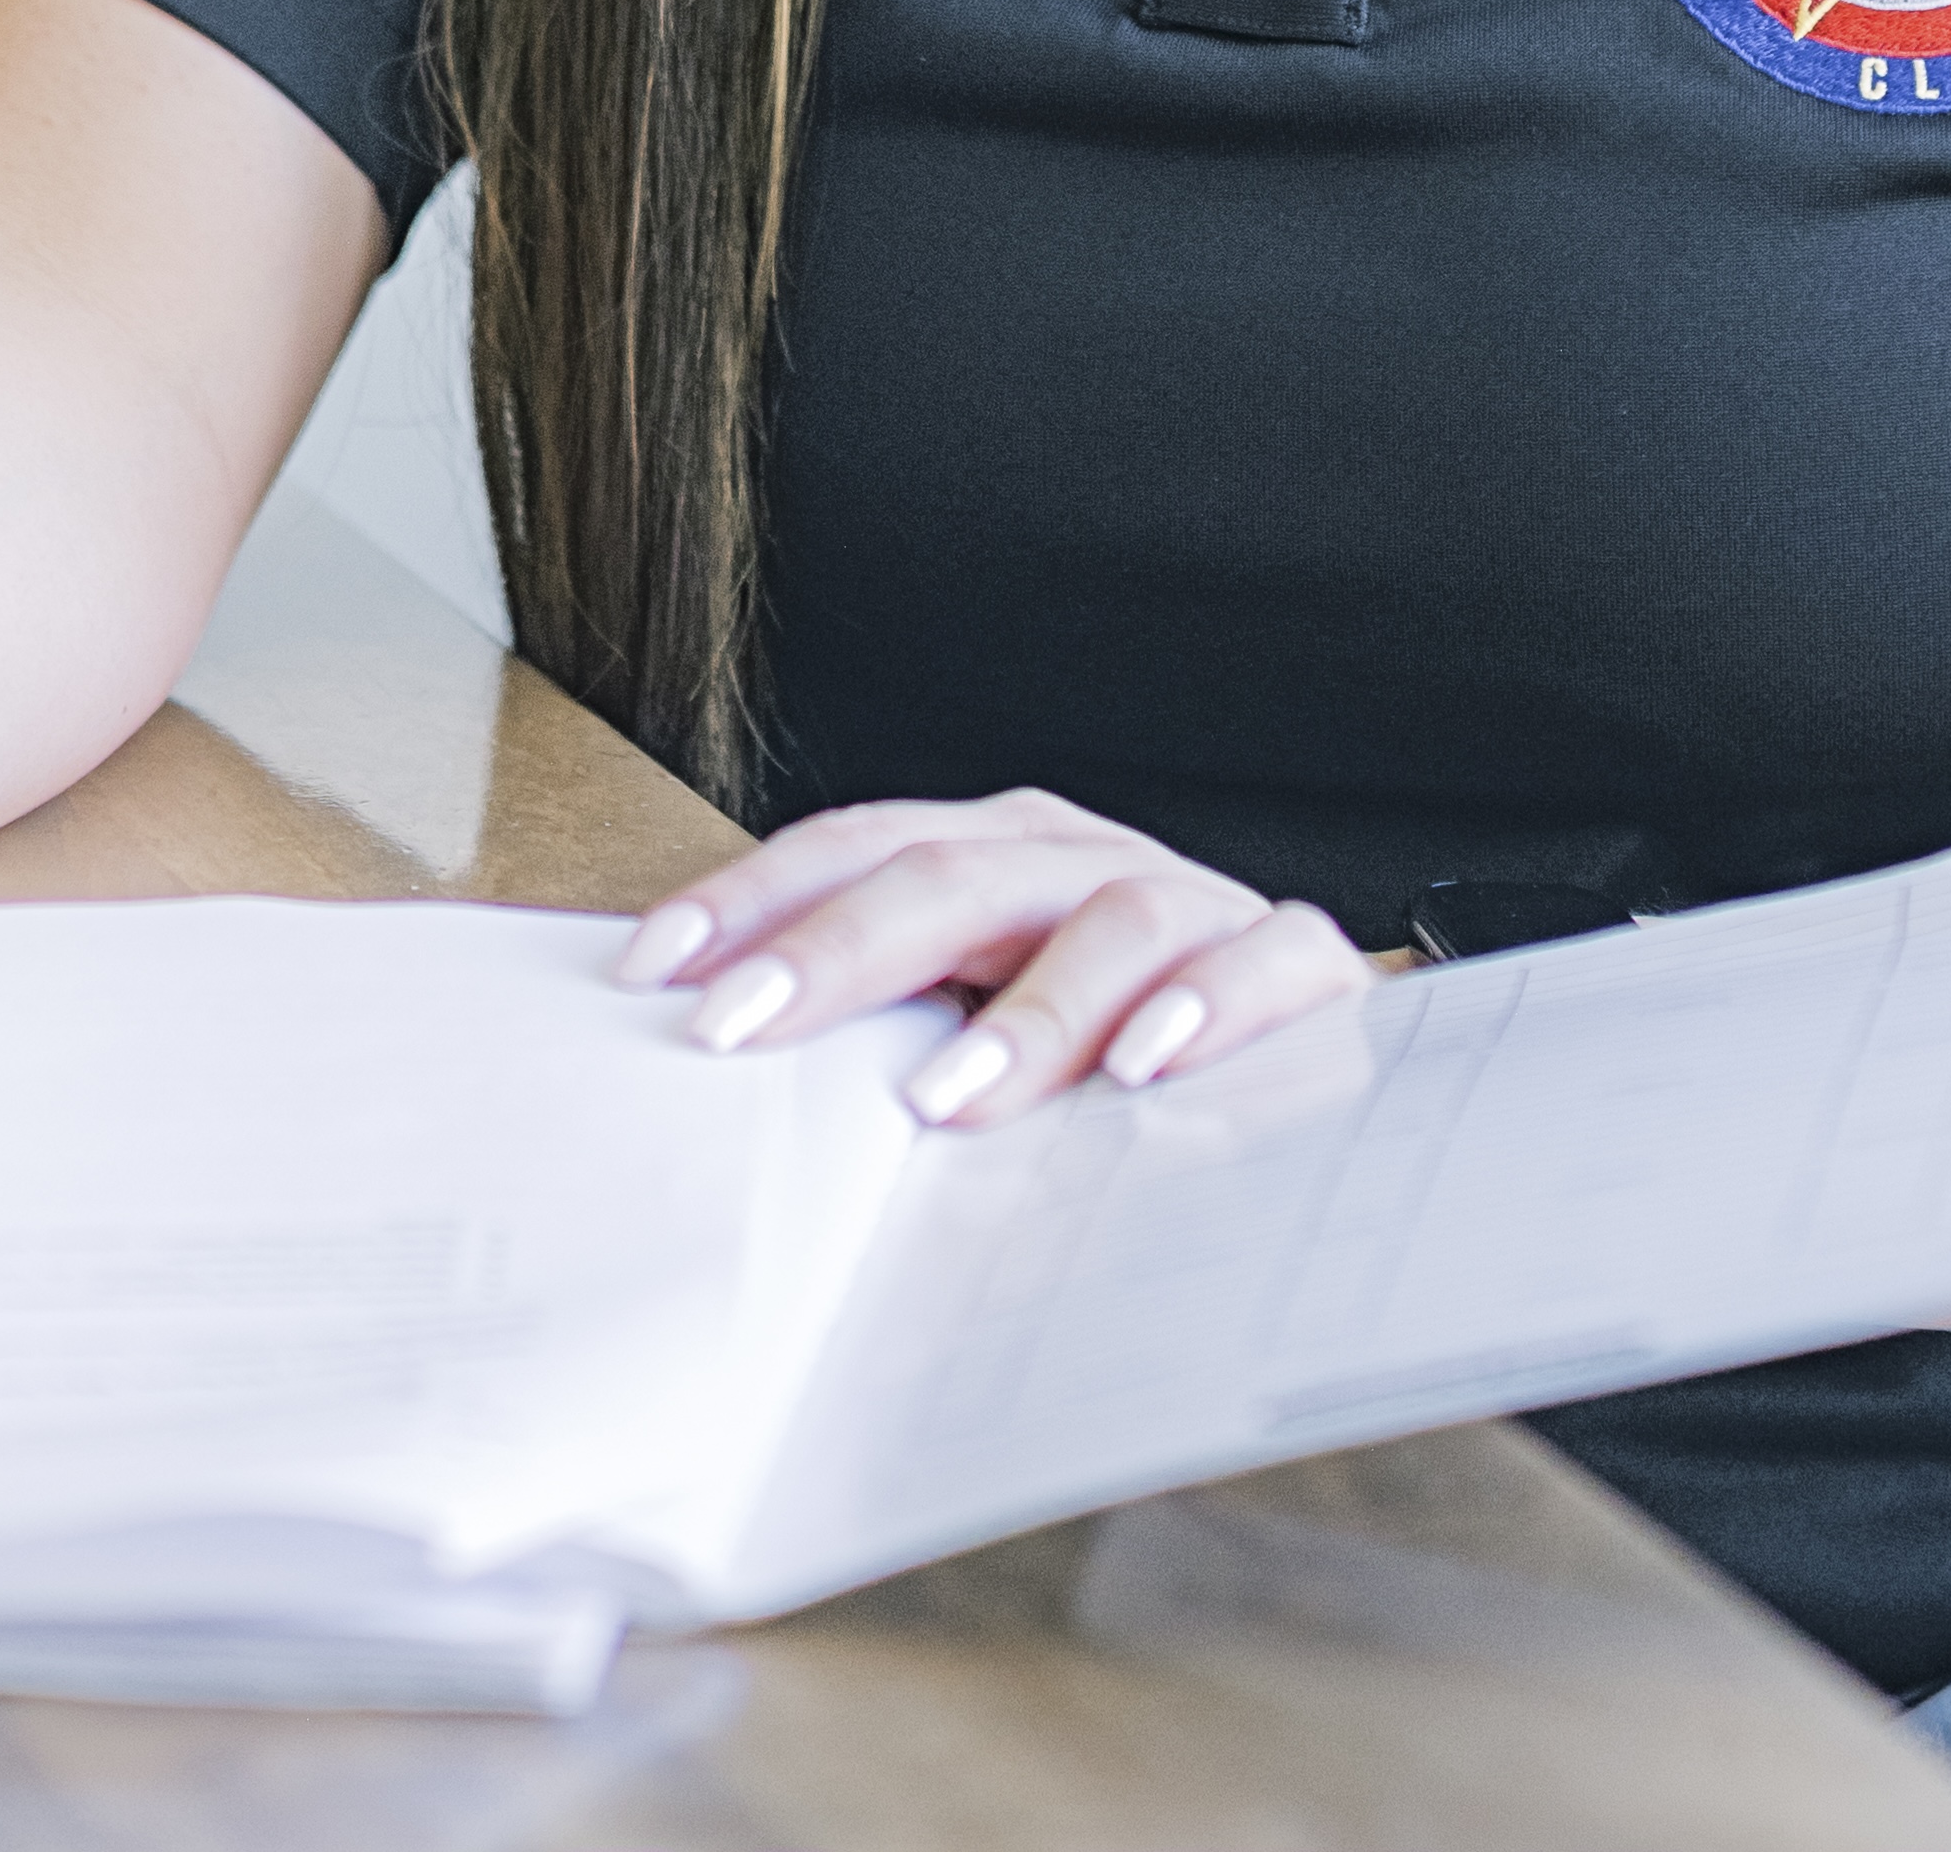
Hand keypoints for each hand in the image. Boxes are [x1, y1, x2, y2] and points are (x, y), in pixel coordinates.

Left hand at [614, 783, 1370, 1127]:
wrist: (1300, 1040)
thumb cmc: (1102, 1050)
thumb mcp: (979, 1026)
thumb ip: (880, 1040)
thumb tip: (712, 1089)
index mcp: (993, 856)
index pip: (854, 849)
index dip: (752, 900)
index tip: (650, 971)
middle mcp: (1080, 859)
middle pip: (953, 874)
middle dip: (838, 948)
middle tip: (741, 1027)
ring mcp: (1192, 903)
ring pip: (1106, 917)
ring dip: (1025, 1014)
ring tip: (944, 1101)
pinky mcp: (1294, 962)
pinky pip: (1259, 963)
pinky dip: (1207, 1007)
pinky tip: (1147, 1068)